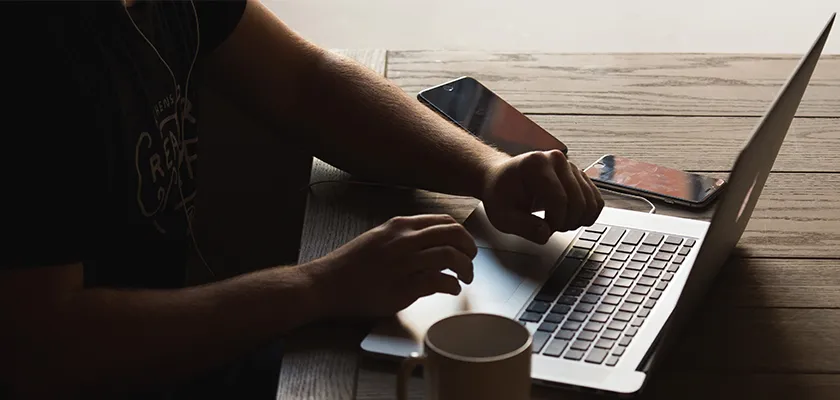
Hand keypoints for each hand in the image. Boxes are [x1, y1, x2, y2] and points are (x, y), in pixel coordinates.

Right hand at [305, 214, 477, 316]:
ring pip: (451, 256)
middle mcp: (405, 240)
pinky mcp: (405, 286)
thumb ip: (403, 237)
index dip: (460, 233)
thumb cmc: (351, 265)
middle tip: (472, 259)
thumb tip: (429, 242)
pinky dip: (452, 285)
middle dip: (469, 247)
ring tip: (466, 277)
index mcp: (399, 225)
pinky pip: (440, 281)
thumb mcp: (378, 238)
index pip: (443, 221)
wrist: (328, 283)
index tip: (464, 244)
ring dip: (466, 268)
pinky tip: (452, 289)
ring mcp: (406, 262)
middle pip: (453, 234)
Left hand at [482, 150, 603, 243]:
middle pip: (578, 201)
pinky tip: (570, 218)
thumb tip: (545, 234)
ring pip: (591, 202)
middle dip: (566, 222)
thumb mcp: (502, 215)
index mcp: (536, 164)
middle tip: (550, 227)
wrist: (502, 179)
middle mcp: (557, 160)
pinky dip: (587, 215)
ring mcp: (571, 166)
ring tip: (558, 222)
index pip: (559, 199)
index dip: (554, 222)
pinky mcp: (580, 176)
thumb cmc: (500, 194)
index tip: (543, 229)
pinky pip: (596, 200)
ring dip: (578, 220)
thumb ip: (522, 227)